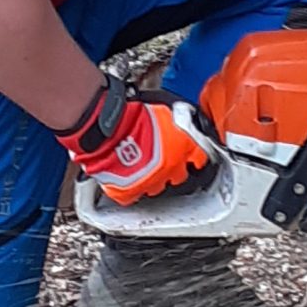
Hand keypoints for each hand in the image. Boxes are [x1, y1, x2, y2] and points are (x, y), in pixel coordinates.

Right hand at [58, 73, 212, 206]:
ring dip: (152, 179)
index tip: (193, 158)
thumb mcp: (163, 109)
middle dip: (174, 169)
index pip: (199, 158)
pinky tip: (125, 181)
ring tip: (142, 168)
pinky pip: (131, 197)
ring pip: (157, 187)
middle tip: (164, 161)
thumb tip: (182, 118)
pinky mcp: (128, 191)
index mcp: (182, 146)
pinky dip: (128, 191)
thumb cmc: (130, 113)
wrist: (106, 126)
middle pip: (180, 176)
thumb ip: (175, 121)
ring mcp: (150, 182)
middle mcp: (171, 168)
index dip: (195, 157)